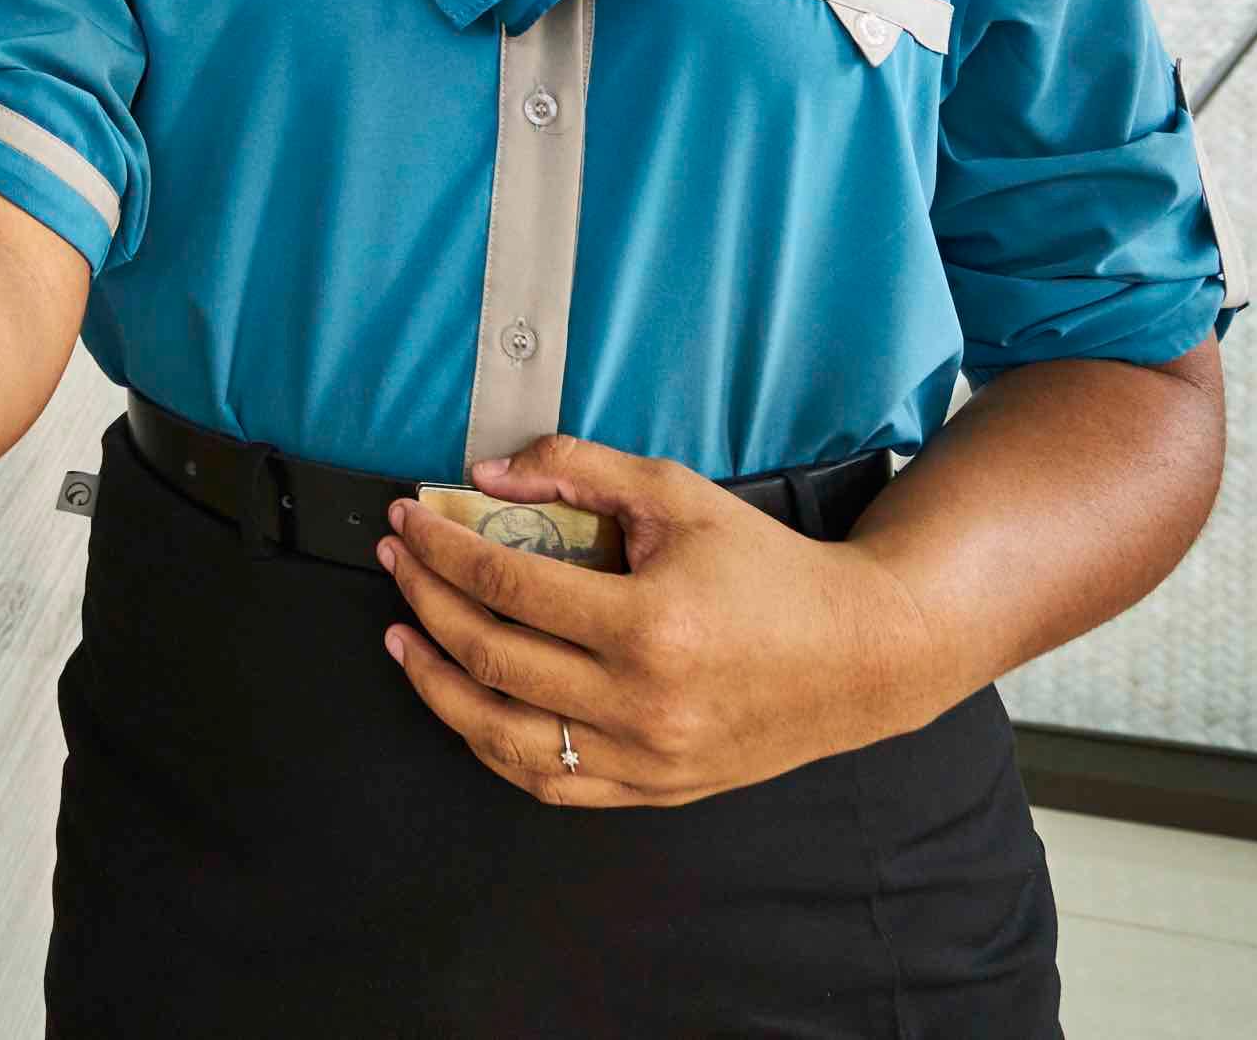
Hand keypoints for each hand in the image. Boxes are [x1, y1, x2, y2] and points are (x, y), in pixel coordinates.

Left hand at [372, 433, 957, 807]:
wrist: (859, 655)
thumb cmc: (770, 569)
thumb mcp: (678, 495)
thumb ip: (579, 467)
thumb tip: (485, 472)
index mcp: (648, 625)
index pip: (505, 585)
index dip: (442, 548)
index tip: (409, 519)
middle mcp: (641, 703)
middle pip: (489, 656)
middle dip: (424, 600)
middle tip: (397, 561)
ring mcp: (645, 758)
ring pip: (500, 735)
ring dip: (435, 683)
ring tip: (403, 637)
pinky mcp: (653, 788)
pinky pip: (546, 783)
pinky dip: (490, 744)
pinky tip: (464, 702)